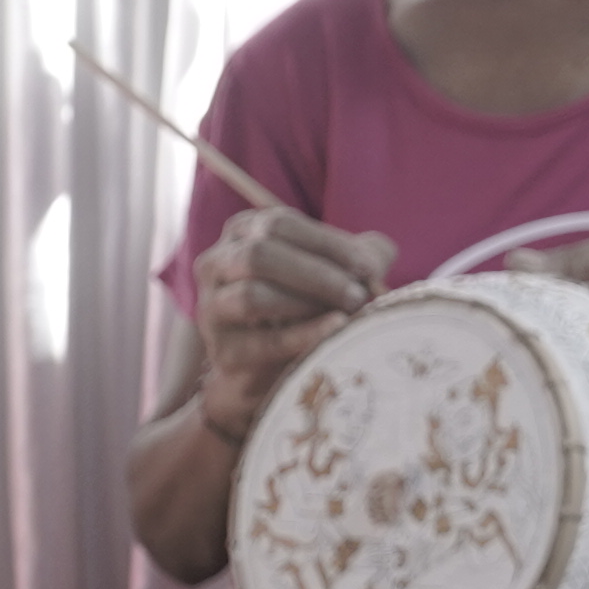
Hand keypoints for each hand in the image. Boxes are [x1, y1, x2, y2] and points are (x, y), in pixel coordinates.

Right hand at [188, 208, 392, 436]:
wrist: (274, 363)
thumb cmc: (310, 302)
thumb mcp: (337, 269)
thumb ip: (362, 256)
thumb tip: (376, 262)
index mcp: (244, 231)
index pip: (280, 224)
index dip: (328, 244)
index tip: (369, 267)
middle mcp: (217, 263)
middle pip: (260, 255)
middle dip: (317, 274)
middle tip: (359, 295)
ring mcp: (212, 306)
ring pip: (252, 295)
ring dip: (307, 303)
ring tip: (347, 313)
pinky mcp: (223, 349)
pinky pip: (264, 341)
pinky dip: (304, 335)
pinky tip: (336, 329)